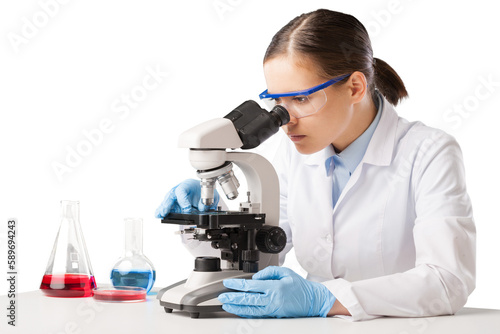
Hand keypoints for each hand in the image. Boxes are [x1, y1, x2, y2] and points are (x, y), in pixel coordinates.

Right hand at [154, 179, 219, 217]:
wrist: (204, 191)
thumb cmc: (205, 192)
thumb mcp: (211, 196)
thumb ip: (207, 202)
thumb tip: (201, 208)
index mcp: (189, 185)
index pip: (182, 191)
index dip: (183, 201)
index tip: (187, 210)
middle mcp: (180, 189)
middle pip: (171, 195)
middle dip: (167, 204)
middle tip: (165, 212)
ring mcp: (176, 195)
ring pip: (168, 200)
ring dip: (163, 208)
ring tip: (159, 214)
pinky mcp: (174, 202)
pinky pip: (167, 205)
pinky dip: (162, 210)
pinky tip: (158, 214)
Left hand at [218, 266, 335, 317]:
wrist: (313, 301)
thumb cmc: (300, 286)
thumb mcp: (286, 272)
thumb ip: (268, 272)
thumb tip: (255, 277)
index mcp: (274, 287)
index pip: (251, 286)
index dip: (237, 285)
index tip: (228, 283)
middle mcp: (272, 300)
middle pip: (248, 300)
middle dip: (233, 298)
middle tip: (222, 296)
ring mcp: (273, 310)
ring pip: (250, 310)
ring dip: (236, 308)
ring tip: (226, 305)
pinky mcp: (274, 316)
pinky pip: (257, 315)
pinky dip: (246, 314)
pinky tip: (239, 311)